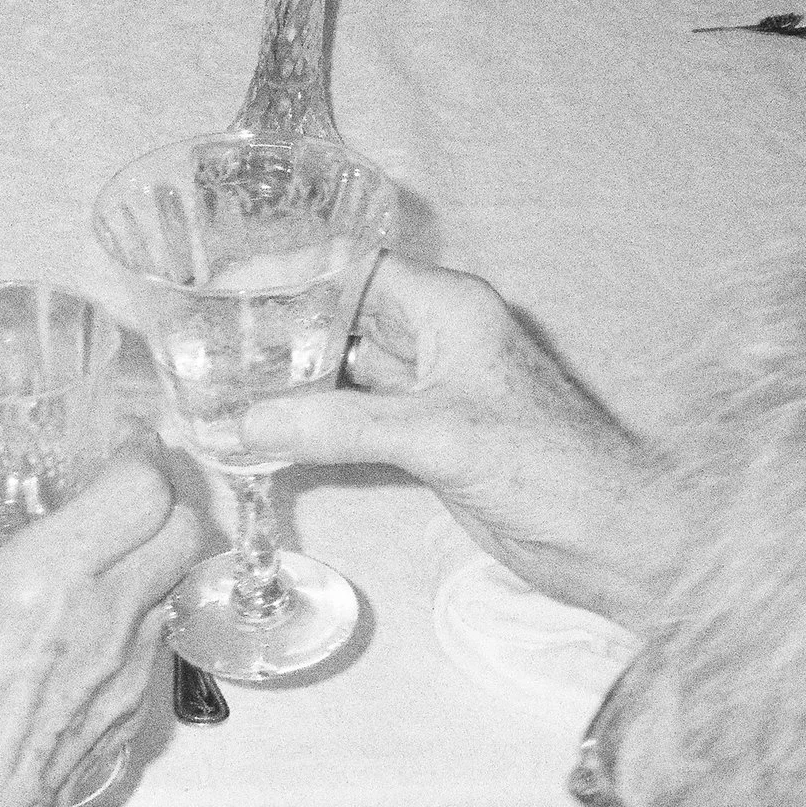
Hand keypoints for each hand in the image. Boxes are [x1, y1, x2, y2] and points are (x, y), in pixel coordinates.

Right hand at [0, 443, 202, 806]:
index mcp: (46, 579)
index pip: (141, 488)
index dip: (139, 454)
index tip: (116, 445)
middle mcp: (104, 617)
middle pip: (183, 526)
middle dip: (163, 494)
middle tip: (124, 485)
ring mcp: (129, 669)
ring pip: (178, 583)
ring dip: (157, 552)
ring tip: (107, 547)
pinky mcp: (134, 711)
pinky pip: (160, 639)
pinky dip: (143, 610)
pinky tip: (93, 617)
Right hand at [236, 253, 665, 626]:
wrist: (607, 538)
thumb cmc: (545, 467)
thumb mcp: (434, 435)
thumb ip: (337, 426)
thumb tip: (244, 423)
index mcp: (447, 306)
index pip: (349, 268)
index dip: (284, 274)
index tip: (216, 290)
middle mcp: (434, 337)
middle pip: (336, 318)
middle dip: (273, 333)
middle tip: (197, 349)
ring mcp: (428, 390)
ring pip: (340, 373)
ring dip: (286, 385)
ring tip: (213, 393)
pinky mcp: (424, 439)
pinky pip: (352, 421)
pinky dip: (310, 427)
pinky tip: (261, 436)